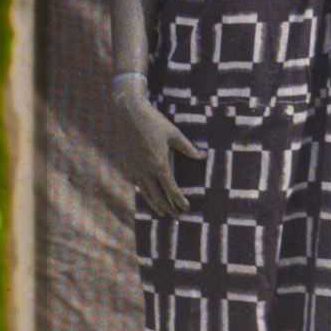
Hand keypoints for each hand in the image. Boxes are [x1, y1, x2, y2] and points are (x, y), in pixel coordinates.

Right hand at [116, 91, 204, 216]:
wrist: (129, 114)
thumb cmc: (155, 122)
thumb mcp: (175, 134)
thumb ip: (188, 148)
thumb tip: (202, 157)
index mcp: (159, 164)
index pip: (171, 189)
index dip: (179, 200)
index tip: (186, 207)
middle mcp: (146, 170)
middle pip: (157, 195)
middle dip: (168, 207)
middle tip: (176, 215)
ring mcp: (134, 169)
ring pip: (145, 192)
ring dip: (154, 204)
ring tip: (161, 212)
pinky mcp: (127, 165)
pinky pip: (136, 183)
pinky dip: (142, 192)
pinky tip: (146, 194)